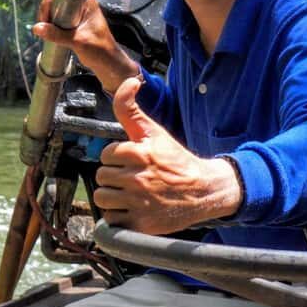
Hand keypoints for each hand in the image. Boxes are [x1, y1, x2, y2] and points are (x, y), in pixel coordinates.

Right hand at [33, 0, 137, 92]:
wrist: (108, 64)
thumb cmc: (100, 51)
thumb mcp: (77, 42)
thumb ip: (57, 35)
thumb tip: (37, 28)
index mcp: (87, 2)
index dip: (51, 2)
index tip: (46, 17)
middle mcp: (82, 4)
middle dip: (47, 11)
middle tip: (44, 26)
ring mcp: (78, 13)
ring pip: (56, 10)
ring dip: (48, 19)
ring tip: (46, 31)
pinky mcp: (74, 23)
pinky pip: (58, 18)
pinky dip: (51, 24)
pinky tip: (49, 33)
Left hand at [93, 77, 241, 234]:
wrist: (204, 191)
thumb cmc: (177, 161)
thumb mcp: (155, 132)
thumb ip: (132, 109)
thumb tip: (129, 81)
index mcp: (141, 153)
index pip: (106, 154)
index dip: (117, 157)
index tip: (131, 161)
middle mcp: (139, 178)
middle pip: (102, 176)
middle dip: (114, 176)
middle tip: (132, 178)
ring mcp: (139, 203)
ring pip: (102, 198)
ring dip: (112, 197)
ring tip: (129, 194)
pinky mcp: (140, 224)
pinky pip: (111, 220)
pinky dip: (118, 217)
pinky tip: (133, 209)